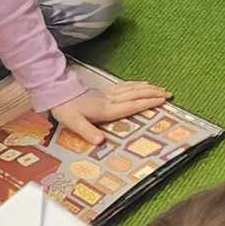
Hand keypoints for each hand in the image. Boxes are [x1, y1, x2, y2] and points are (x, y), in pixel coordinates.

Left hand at [51, 80, 168, 146]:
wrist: (56, 91)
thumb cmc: (65, 108)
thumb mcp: (74, 123)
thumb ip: (88, 132)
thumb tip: (101, 142)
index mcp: (106, 109)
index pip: (131, 106)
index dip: (148, 103)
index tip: (162, 100)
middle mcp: (110, 100)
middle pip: (136, 95)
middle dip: (153, 94)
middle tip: (168, 94)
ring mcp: (108, 94)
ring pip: (132, 89)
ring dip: (147, 88)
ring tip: (160, 88)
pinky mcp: (103, 90)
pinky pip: (124, 86)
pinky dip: (135, 84)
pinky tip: (140, 83)